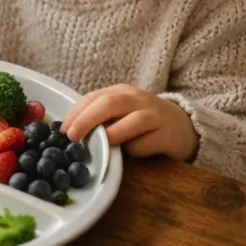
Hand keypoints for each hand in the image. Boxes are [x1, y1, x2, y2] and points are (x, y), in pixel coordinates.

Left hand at [60, 84, 198, 161]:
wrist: (182, 126)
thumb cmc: (142, 122)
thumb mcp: (120, 114)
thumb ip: (99, 119)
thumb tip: (70, 133)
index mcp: (122, 92)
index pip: (94, 97)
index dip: (76, 113)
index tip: (62, 130)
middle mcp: (138, 99)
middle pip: (111, 103)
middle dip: (87, 119)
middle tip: (72, 137)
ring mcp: (155, 115)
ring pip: (132, 121)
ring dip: (112, 134)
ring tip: (101, 145)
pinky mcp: (167, 134)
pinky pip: (147, 143)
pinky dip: (135, 150)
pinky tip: (131, 153)